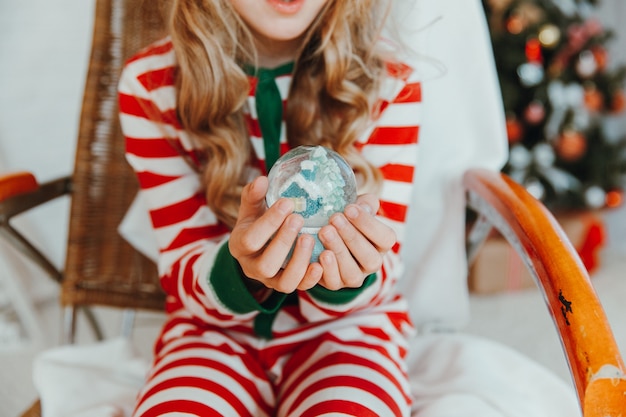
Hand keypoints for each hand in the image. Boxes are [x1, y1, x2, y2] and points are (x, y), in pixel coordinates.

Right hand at [228, 176, 322, 293]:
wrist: (259, 248)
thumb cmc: (257, 223)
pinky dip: (311, 278)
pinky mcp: (287, 285)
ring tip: (310, 237)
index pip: (251, 240)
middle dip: (283, 241)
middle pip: (266, 264)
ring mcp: (270, 280)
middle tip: (299, 218)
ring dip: (299, 261)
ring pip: (283, 282)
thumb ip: (254, 195)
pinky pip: (299, 288)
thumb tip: (261, 180)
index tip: (287, 202)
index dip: (269, 222)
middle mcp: (252, 268)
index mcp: (240, 246)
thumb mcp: (251, 209)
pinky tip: (321, 262)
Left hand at [316, 194, 395, 289]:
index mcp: (381, 244)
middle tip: (335, 219)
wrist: (326, 234)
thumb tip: (364, 206)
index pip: (386, 238)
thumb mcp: (357, 208)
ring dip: (339, 252)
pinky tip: (320, 254)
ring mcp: (354, 277)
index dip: (369, 224)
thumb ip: (365, 204)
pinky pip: (334, 282)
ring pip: (353, 273)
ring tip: (325, 232)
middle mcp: (372, 264)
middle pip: (370, 258)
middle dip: (352, 237)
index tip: (349, 208)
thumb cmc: (346, 219)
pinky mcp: (336, 283)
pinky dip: (327, 269)